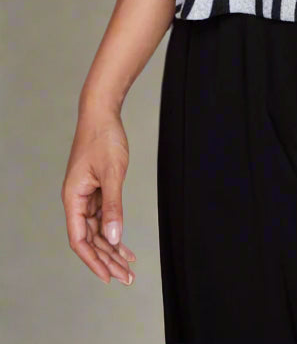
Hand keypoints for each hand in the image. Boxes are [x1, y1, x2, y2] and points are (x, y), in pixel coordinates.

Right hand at [61, 106, 136, 284]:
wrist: (102, 112)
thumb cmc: (103, 138)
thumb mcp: (112, 172)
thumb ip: (113, 206)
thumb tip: (112, 237)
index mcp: (73, 198)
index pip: (79, 240)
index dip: (93, 261)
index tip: (108, 277)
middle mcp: (76, 200)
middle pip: (90, 239)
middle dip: (107, 260)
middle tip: (126, 279)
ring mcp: (86, 195)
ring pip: (98, 231)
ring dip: (112, 249)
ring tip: (129, 268)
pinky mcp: (96, 189)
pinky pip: (104, 217)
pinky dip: (114, 231)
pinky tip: (124, 245)